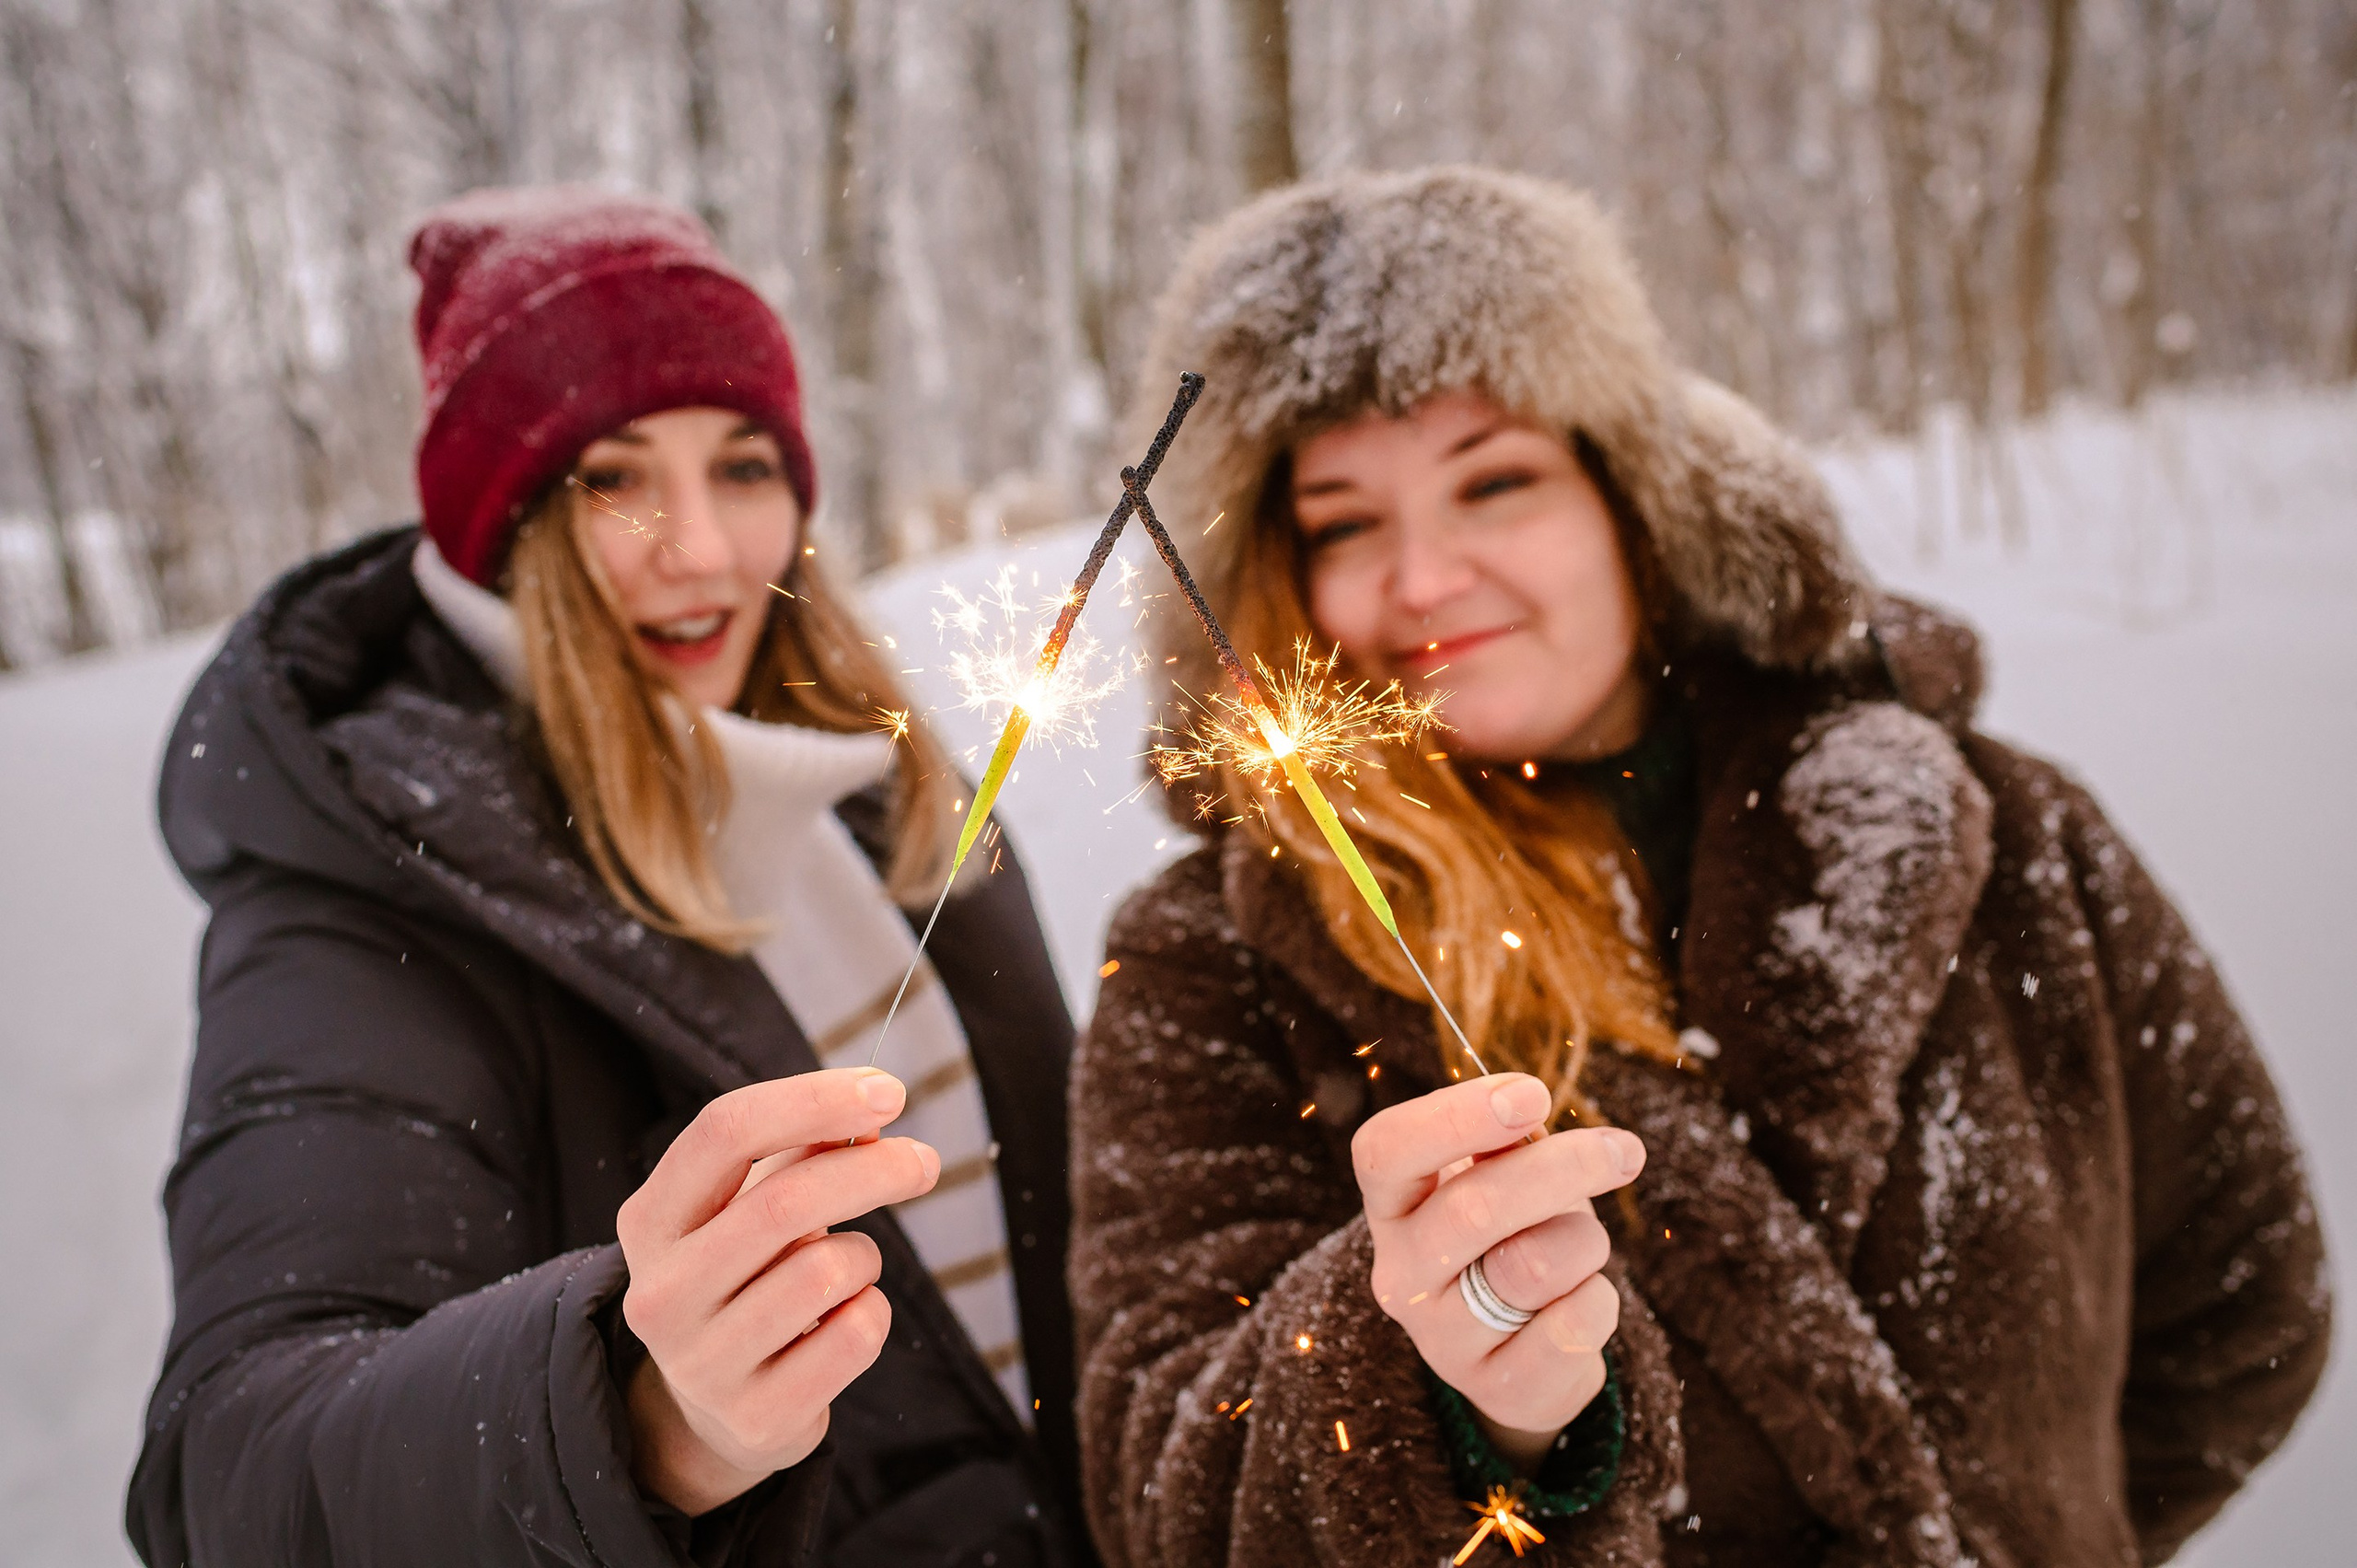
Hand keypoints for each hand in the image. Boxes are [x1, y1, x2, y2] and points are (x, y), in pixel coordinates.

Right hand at [615, 1068, 940, 1514]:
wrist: (716, 1410)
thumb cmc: (746, 1277)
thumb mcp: (750, 1206)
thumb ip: (801, 1149)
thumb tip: (872, 1108)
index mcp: (651, 1220)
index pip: (726, 1130)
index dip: (815, 1099)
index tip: (890, 1092)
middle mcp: (661, 1292)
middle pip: (786, 1201)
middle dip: (875, 1170)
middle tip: (924, 1162)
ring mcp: (703, 1362)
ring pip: (827, 1272)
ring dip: (865, 1257)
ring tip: (850, 1271)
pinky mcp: (755, 1415)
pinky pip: (855, 1336)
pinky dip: (872, 1313)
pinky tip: (845, 1321)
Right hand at [1353, 1073, 1644, 1472]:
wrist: (1522, 1348)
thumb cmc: (1514, 1232)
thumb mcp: (1501, 1176)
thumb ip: (1505, 1145)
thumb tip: (1526, 1118)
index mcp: (1391, 1204)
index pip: (1387, 1150)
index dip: (1456, 1116)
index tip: (1533, 1093)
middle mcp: (1400, 1273)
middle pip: (1474, 1209)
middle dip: (1563, 1168)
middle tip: (1623, 1151)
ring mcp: (1441, 1338)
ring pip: (1532, 1268)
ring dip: (1584, 1241)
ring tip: (1582, 1245)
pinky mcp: (1494, 1387)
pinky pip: (1571, 1328)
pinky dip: (1598, 1301)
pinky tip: (1584, 1299)